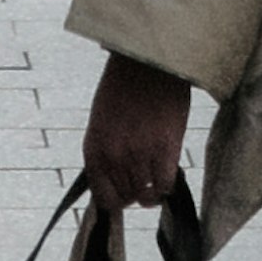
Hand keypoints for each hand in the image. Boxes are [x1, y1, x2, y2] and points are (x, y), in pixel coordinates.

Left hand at [81, 51, 192, 212]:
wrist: (147, 60)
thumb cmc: (124, 85)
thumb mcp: (103, 120)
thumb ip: (106, 150)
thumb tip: (116, 179)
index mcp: (94, 149)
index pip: (103, 198)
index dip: (117, 201)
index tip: (126, 195)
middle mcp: (113, 156)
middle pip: (127, 197)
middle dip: (136, 193)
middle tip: (145, 182)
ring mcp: (139, 154)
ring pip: (146, 195)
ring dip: (152, 192)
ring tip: (157, 179)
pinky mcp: (165, 149)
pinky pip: (165, 185)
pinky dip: (167, 187)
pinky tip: (167, 177)